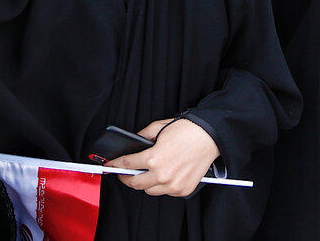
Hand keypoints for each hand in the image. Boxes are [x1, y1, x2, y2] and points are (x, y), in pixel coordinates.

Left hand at [106, 118, 220, 197]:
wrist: (209, 137)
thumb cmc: (186, 131)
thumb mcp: (158, 127)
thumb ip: (142, 135)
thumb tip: (134, 143)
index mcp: (154, 158)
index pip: (127, 165)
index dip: (116, 165)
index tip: (110, 165)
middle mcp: (162, 175)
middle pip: (135, 184)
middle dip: (127, 178)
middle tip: (124, 174)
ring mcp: (173, 185)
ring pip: (150, 191)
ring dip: (145, 183)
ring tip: (146, 174)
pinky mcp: (183, 190)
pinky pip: (166, 192)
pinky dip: (162, 186)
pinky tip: (164, 176)